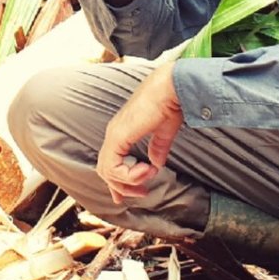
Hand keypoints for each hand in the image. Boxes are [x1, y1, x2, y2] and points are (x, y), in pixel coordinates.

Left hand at [96, 64, 183, 204]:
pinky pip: (113, 167)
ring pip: (107, 172)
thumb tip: (156, 163)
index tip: (135, 191)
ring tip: (149, 175)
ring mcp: (114, 135)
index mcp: (123, 130)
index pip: (111, 162)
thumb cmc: (171, 101)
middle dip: (123, 187)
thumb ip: (158, 147)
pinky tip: (145, 170)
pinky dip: (128, 175)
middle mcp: (114, 133)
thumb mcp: (164, 130)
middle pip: (106, 170)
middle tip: (142, 192)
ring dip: (129, 181)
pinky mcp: (118, 137)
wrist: (172, 87)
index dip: (119, 181)